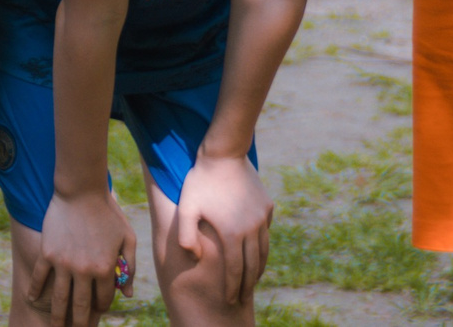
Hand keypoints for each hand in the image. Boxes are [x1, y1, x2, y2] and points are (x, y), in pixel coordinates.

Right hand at [34, 187, 134, 326]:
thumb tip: (126, 294)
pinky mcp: (47, 254)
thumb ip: (129, 267)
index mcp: (105, 268)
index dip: (102, 307)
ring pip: (59, 299)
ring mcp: (63, 263)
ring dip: (57, 318)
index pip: (103, 299)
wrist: (82, 191)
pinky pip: (40, 278)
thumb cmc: (108, 213)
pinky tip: (33, 299)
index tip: (98, 310)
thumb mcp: (127, 238)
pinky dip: (35, 290)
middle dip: (79, 323)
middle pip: (80, 307)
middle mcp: (84, 270)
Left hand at [175, 149, 272, 305]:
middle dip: (248, 284)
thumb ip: (185, 236)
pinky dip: (263, 245)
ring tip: (253, 279)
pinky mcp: (267, 206)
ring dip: (259, 267)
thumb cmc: (200, 181)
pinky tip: (258, 250)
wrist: (224, 153)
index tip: (231, 299)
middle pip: (253, 264)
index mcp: (232, 233)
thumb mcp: (186, 208)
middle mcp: (251, 228)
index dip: (233, 287)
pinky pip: (267, 231)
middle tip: (243, 297)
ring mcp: (262, 217)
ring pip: (264, 250)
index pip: (235, 269)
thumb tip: (195, 256)